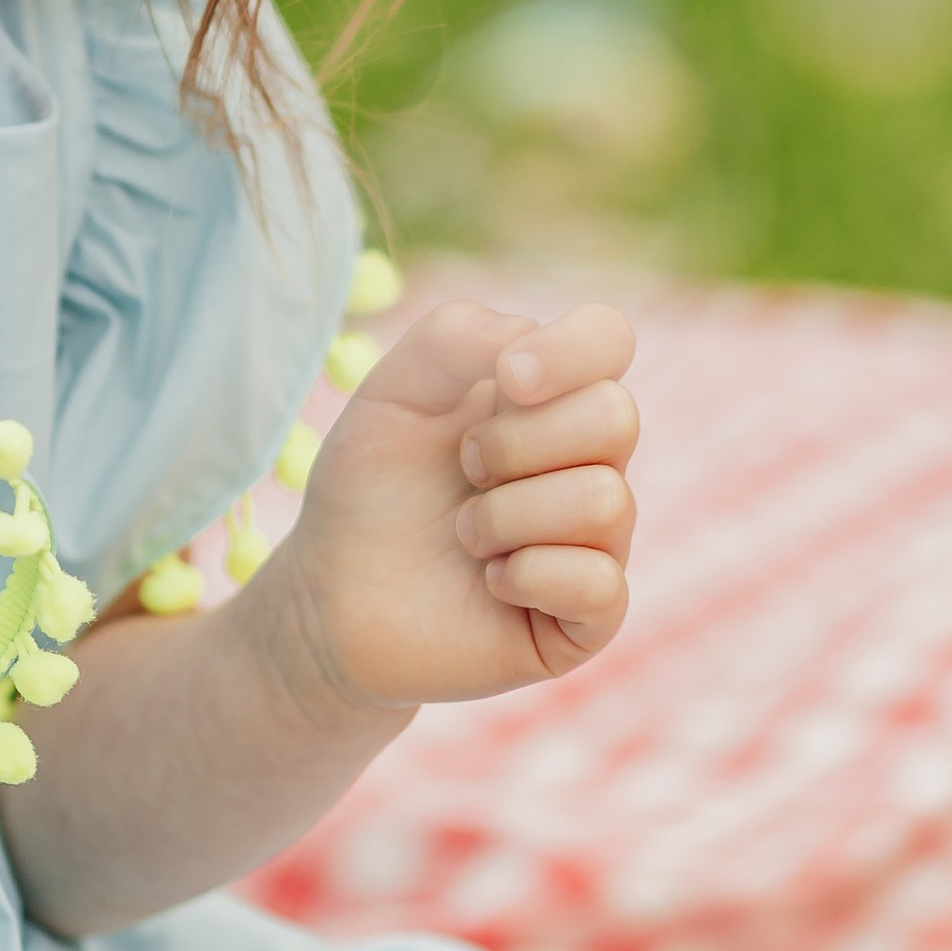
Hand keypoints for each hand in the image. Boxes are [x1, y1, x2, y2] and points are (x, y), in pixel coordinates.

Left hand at [271, 299, 638, 714]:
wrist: (336, 598)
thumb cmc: (370, 493)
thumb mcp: (390, 397)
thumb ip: (450, 340)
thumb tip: (525, 334)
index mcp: (545, 399)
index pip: (608, 339)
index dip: (572, 349)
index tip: (507, 378)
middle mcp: (585, 463)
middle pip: (615, 417)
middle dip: (517, 443)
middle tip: (465, 469)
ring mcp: (595, 541)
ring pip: (605, 501)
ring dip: (508, 517)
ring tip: (465, 534)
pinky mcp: (589, 616)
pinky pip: (599, 583)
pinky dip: (527, 576)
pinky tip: (492, 583)